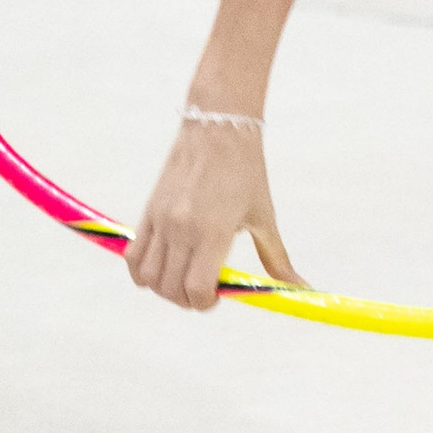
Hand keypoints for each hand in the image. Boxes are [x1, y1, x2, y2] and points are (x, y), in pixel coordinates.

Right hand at [126, 118, 305, 312]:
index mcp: (214, 232)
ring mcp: (161, 221)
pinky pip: (133, 256)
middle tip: (203, 291)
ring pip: (148, 277)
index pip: (197, 288)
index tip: (217, 297)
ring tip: (183, 279)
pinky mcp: (148, 211)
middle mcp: (182, 229)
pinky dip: (142, 272)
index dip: (206, 303)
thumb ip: (276, 258)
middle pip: (172, 288)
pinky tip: (163, 267)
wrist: (218, 129)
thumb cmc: (246, 172)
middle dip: (187, 299)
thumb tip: (299, 287)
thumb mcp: (264, 216)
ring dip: (164, 288)